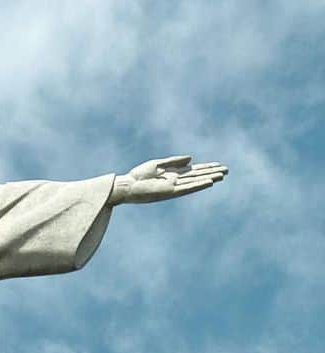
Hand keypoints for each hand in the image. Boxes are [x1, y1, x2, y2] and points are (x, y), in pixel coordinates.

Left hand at [112, 155, 226, 203]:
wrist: (127, 186)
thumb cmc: (138, 176)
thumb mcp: (158, 164)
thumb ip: (174, 161)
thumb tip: (191, 159)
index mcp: (173, 174)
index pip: (194, 171)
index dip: (207, 168)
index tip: (219, 166)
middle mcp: (176, 181)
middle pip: (198, 176)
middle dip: (212, 172)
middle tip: (227, 171)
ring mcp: (173, 187)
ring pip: (195, 182)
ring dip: (209, 178)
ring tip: (222, 176)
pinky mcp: (169, 192)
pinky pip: (187, 188)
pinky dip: (198, 185)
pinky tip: (209, 182)